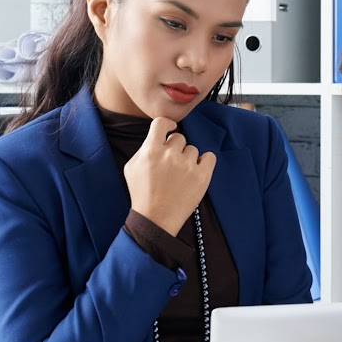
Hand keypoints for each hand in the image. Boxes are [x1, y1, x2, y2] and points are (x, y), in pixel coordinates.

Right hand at [124, 118, 215, 235]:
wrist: (156, 218)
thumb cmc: (142, 194)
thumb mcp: (131, 167)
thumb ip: (144, 148)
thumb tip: (158, 137)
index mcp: (151, 151)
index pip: (161, 123)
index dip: (167, 124)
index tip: (170, 129)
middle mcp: (170, 155)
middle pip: (179, 138)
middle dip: (175, 148)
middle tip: (171, 165)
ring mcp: (187, 165)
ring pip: (192, 149)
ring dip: (187, 158)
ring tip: (180, 174)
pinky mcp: (201, 176)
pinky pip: (209, 157)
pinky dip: (205, 162)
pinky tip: (196, 170)